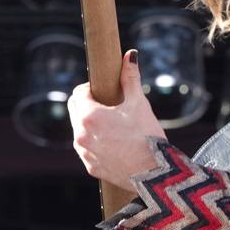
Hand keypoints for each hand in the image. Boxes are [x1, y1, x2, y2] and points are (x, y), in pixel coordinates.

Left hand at [68, 49, 166, 189]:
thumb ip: (130, 77)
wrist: (155, 174)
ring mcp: (84, 153)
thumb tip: (130, 55)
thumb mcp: (138, 103)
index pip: (78, 93)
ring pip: (79, 130)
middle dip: (87, 104)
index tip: (104, 90)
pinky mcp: (91, 167)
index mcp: (89, 116)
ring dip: (89, 124)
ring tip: (112, 124)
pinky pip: (87, 149)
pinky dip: (95, 143)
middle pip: (74, 110)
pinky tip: (113, 143)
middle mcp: (81, 135)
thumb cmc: (147, 136)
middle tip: (108, 105)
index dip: (91, 88)